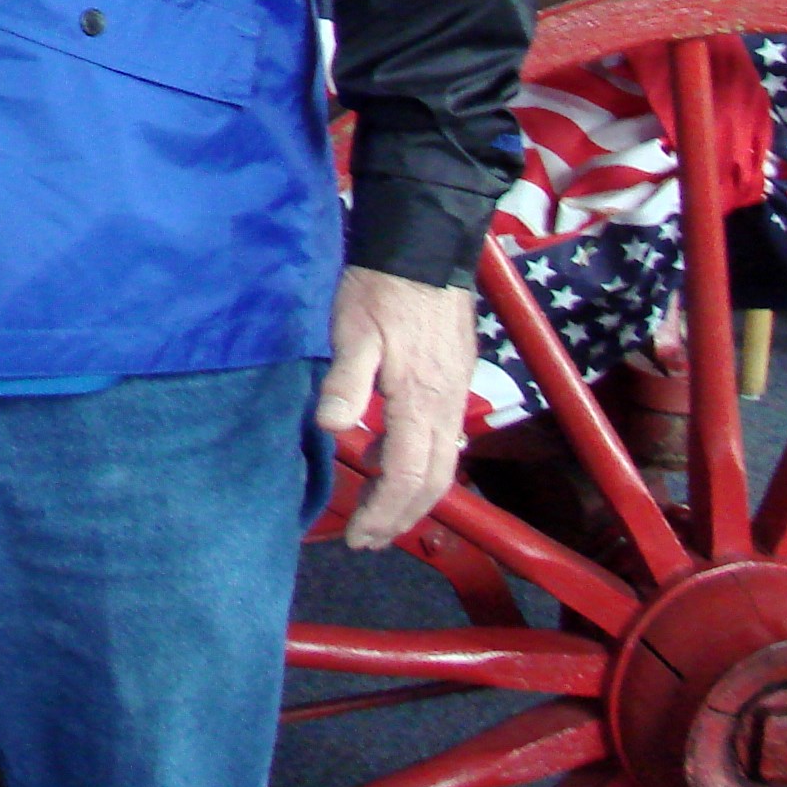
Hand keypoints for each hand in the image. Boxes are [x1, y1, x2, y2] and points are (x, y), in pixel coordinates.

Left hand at [317, 264, 477, 548]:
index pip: (406, 475)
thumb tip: (332, 426)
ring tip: (376, 510)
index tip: (359, 536)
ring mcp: (454, 393)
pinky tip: (384, 455)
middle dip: (400, 516)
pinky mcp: (453, 379)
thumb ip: (346, 380)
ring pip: (441, 462)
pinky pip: (440, 438)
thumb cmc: (382, 289)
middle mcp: (446, 405)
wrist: (424, 247)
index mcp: (421, 400)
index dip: (384, 511)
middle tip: (368, 539)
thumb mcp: (353, 331)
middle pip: (432, 480)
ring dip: (410, 494)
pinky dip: (415, 461)